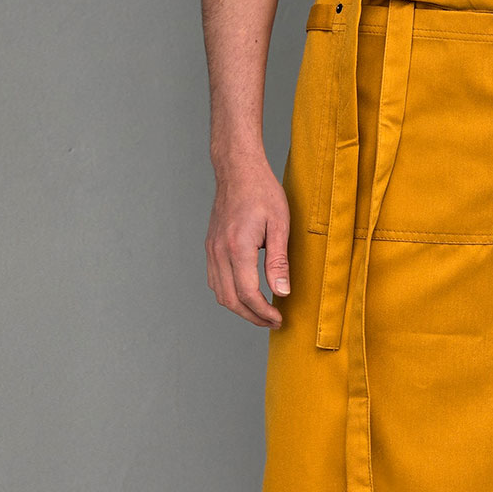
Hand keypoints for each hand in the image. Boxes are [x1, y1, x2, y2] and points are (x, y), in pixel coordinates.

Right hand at [204, 154, 290, 327]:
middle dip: (251, 316)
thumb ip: (279, 262)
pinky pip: (214, 279)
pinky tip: (245, 293)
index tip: (278, 319)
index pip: (247, 293)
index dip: (263, 312)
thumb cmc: (262, 192)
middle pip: (230, 299)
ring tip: (261, 312)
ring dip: (239, 308)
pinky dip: (229, 293)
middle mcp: (219, 251)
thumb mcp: (280, 225)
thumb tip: (281, 292)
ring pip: (219, 292)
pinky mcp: (210, 246)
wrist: (238, 170)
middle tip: (272, 321)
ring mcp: (212, 249)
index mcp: (238, 247)